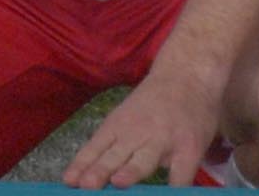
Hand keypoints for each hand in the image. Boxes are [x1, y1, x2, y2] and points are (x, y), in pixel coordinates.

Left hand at [62, 53, 222, 187]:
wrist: (188, 73)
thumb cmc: (153, 103)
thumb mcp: (126, 116)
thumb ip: (111, 144)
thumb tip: (85, 174)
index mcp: (118, 125)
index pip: (96, 147)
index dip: (82, 165)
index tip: (69, 182)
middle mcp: (137, 133)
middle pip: (115, 156)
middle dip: (100, 172)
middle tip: (87, 186)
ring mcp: (164, 140)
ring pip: (144, 161)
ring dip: (131, 172)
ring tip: (119, 182)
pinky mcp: (189, 149)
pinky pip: (181, 174)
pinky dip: (174, 187)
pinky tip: (167, 194)